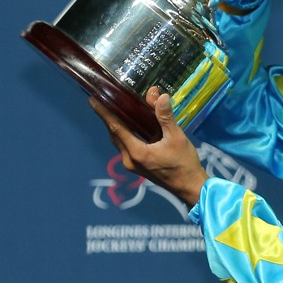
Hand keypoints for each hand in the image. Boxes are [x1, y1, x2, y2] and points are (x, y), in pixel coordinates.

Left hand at [89, 88, 207, 206]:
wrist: (190, 186)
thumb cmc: (184, 163)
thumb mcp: (177, 138)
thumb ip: (165, 117)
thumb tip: (159, 96)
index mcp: (136, 152)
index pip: (116, 128)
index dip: (104, 113)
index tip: (93, 100)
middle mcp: (129, 159)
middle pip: (114, 134)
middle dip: (107, 117)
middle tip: (103, 99)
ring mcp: (132, 164)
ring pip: (119, 141)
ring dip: (115, 126)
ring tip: (114, 109)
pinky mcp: (137, 166)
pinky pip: (125, 146)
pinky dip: (124, 133)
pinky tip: (129, 124)